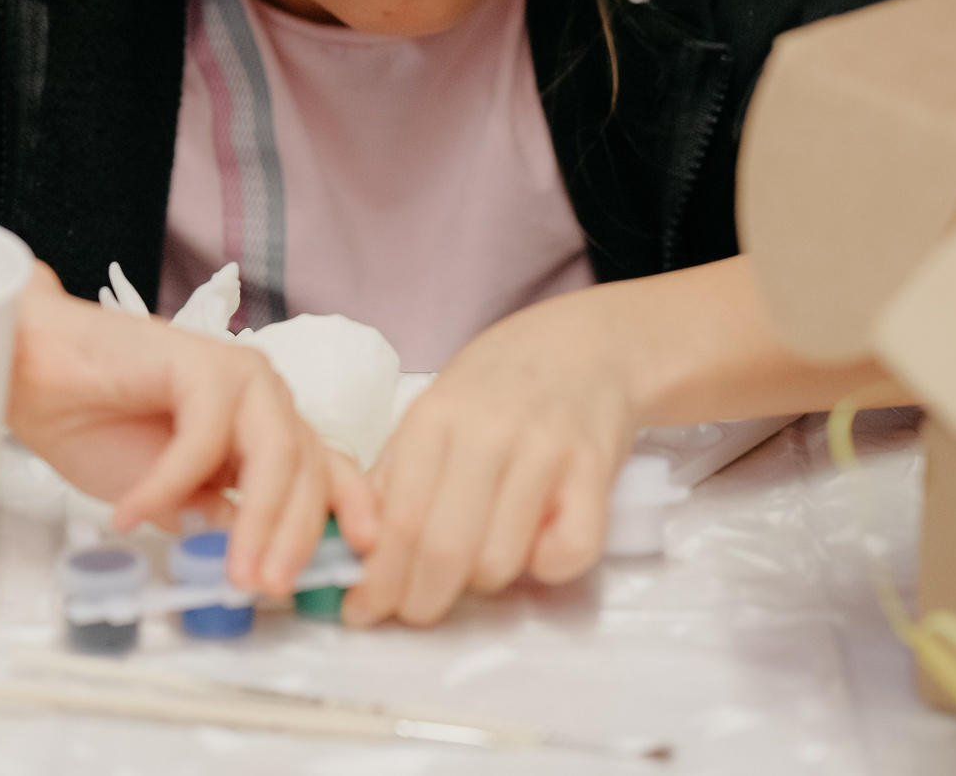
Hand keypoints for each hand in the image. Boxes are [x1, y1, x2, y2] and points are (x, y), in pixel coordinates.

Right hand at [8, 274, 376, 594]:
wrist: (34, 373)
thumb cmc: (96, 425)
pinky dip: (166, 484)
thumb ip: (217, 517)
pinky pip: (203, 438)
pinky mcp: (200, 362)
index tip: (357, 559)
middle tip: (268, 587)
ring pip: (273, 454)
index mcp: (263, 427)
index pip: (324, 469)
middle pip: (306, 470)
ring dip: (255, 519)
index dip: (348, 510)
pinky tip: (130, 513)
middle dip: (292, 537)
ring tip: (231, 571)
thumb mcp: (172, 496)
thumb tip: (258, 559)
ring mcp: (237, 375)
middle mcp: (262, 397)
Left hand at [341, 285, 635, 626]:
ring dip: (484, 581)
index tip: (364, 610)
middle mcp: (489, 431)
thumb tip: (359, 551)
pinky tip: (536, 542)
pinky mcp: (596, 469)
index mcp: (435, 417)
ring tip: (481, 557)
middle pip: (444, 549)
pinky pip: (568, 553)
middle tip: (415, 611)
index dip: (379, 580)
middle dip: (421, 601)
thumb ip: (397, 476)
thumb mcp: (434, 410)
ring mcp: (546, 450)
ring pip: (500, 560)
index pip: (399, 520)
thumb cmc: (500, 386)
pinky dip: (547, 567)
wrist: (587, 345)